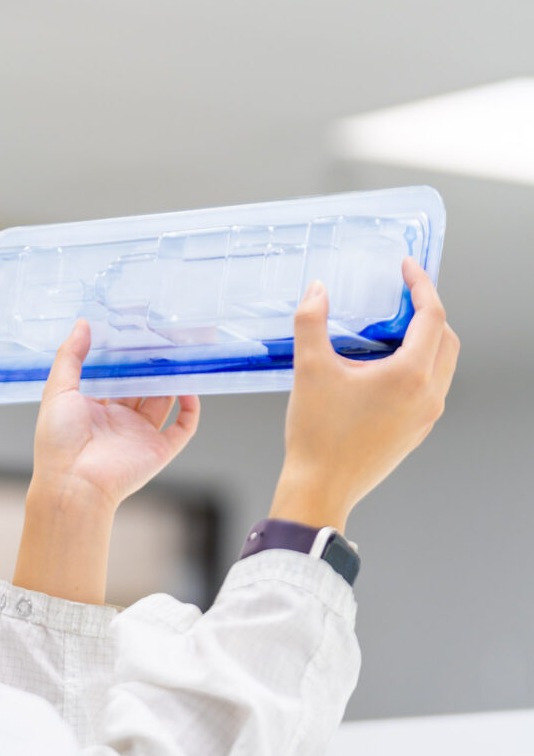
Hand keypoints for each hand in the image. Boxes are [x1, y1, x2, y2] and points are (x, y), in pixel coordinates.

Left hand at [14, 319, 199, 604]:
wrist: (73, 483)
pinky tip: (189, 388)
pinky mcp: (158, 450)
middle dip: (152, 364)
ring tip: (180, 355)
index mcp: (94, 407)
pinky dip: (190, 408)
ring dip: (172, 380)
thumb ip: (71, 356)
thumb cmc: (59, 441)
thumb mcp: (58, 390)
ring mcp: (140, 434)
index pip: (115, 375)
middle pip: (142, 385)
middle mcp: (119, 419)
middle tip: (163, 337)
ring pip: (163, 401)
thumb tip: (83, 324)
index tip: (135, 330)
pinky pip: (183, 427)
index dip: (125, 355)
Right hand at [270, 257, 459, 531]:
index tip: (408, 267)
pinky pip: (430, 387)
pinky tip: (383, 366)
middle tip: (402, 295)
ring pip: (442, 365)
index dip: (421, 285)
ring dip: (425, 339)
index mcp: (410, 376)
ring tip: (391, 328)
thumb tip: (317, 291)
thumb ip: (311, 321)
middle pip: (446, 339)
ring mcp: (426, 416)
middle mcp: (428, 396)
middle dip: (427, 311)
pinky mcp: (416, 431)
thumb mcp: (309, 369)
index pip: (432, 316)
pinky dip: (417, 365)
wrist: (320, 487)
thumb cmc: (318, 435)